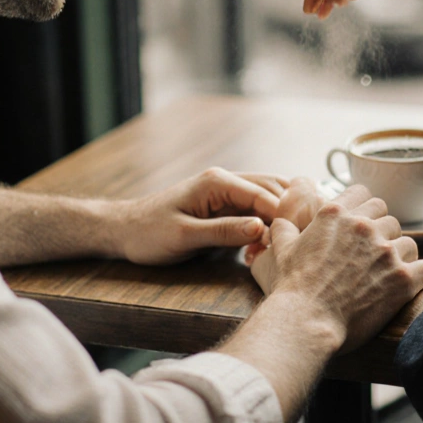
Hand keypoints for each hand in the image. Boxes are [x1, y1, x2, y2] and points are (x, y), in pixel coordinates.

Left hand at [112, 168, 288, 265]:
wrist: (125, 230)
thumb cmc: (148, 234)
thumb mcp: (185, 237)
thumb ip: (223, 231)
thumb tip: (260, 227)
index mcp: (217, 182)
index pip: (264, 194)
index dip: (283, 216)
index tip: (295, 240)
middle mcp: (225, 180)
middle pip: (273, 189)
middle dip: (288, 213)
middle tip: (297, 242)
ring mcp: (226, 190)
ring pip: (269, 196)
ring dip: (280, 216)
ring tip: (287, 242)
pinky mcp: (226, 204)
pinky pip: (257, 207)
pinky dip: (269, 221)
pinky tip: (269, 242)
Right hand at [249, 185, 422, 352]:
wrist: (306, 322)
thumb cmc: (293, 289)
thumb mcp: (283, 250)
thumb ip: (285, 228)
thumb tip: (280, 221)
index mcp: (337, 214)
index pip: (365, 194)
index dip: (366, 210)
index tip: (364, 226)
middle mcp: (364, 227)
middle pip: (389, 218)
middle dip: (383, 235)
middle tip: (374, 257)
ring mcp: (386, 251)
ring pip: (409, 243)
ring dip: (401, 257)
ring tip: (389, 275)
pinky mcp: (403, 278)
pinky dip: (422, 277)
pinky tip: (412, 285)